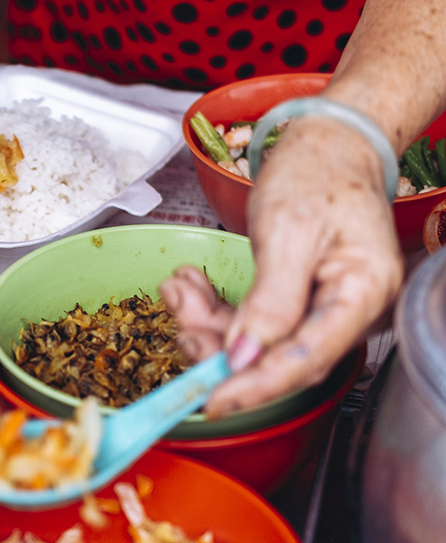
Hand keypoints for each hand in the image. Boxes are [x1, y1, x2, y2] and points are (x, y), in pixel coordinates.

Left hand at [161, 116, 403, 415]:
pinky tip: (191, 288)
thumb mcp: (289, 230)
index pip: (307, 360)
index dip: (257, 386)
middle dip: (221, 348)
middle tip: (181, 322)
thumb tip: (245, 358)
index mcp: (362, 294)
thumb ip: (272, 299)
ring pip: (258, 343)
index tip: (212, 400)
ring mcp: (324, 307)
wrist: (328, 142)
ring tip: (179, 290)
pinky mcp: (298, 301)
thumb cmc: (319, 171)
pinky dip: (217, 309)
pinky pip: (254, 322)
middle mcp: (349, 310)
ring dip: (210, 323)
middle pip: (280, 359)